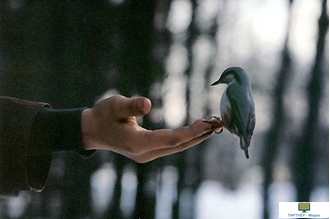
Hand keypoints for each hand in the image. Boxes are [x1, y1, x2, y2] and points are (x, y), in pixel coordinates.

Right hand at [81, 95, 215, 162]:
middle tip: (216, 124)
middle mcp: (144, 153)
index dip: (189, 133)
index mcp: (137, 144)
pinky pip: (170, 146)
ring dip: (193, 138)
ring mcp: (146, 154)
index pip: (169, 140)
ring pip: (175, 147)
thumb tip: (148, 104)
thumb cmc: (102, 115)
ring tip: (210, 126)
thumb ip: (130, 105)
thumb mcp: (113, 105)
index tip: (206, 126)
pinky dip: (184, 138)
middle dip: (197, 136)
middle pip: (177, 146)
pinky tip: (194, 130)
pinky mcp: (147, 151)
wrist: (92, 130)